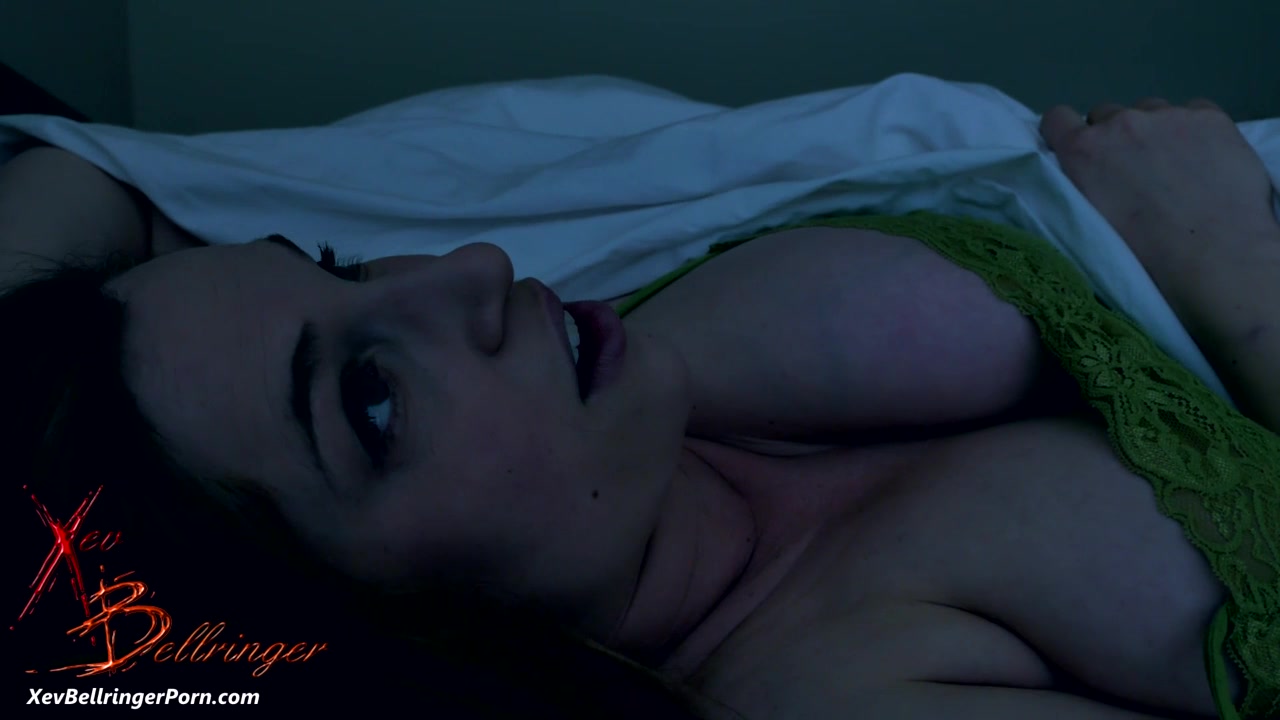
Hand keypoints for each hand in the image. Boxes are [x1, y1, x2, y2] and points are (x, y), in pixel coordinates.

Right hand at [1039, 97, 1279, 297]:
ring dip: (1155, 132)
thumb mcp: (1087, 221)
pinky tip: (1206, 160)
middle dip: (1114, 138)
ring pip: (1152, 111)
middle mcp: (1121, 122)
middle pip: (1107, 114)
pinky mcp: (1210, 117)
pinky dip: (1195, 131)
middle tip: (1133, 171)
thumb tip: (1081, 174)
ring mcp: (1169, 116)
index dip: (1066, 132)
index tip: (1079, 152)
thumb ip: (1078, 185)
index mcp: (1084, 151)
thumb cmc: (1141, 254)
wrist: (1213, 254)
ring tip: (1175, 167)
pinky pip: (1195, 112)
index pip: (1056, 118)